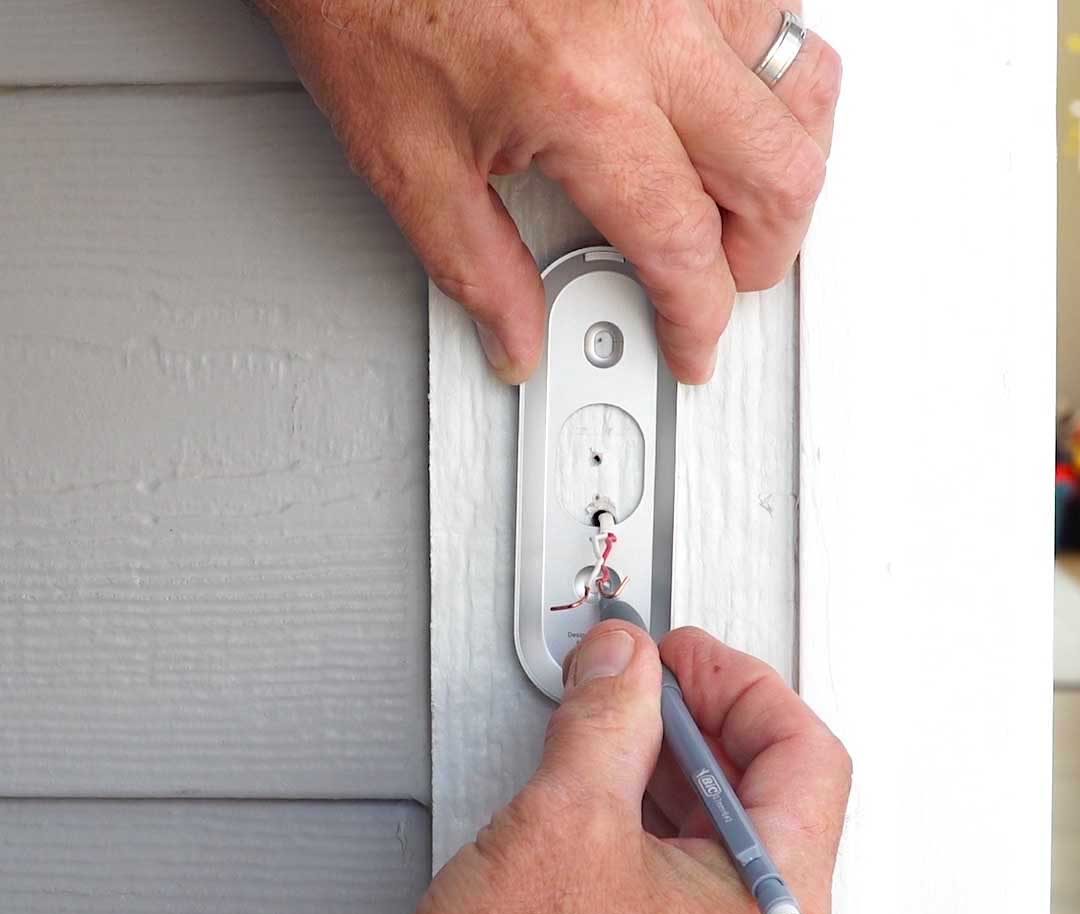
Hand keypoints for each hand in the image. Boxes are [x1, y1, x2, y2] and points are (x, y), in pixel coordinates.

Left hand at [259, 0, 840, 383]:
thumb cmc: (364, 1)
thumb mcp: (407, 164)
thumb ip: (479, 271)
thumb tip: (516, 338)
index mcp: (584, 100)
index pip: (684, 245)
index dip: (698, 316)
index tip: (691, 341)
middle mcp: (652, 27)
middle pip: (781, 170)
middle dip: (765, 253)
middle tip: (726, 278)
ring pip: (803, 80)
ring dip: (782, 158)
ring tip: (734, 196)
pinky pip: (778, 7)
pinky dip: (769, 70)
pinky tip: (725, 99)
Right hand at [317, 621, 850, 913]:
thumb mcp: (564, 819)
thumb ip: (608, 715)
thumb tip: (624, 663)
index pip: (806, 757)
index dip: (742, 685)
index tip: (685, 658)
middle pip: (770, 800)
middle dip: (702, 724)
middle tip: (646, 681)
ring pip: (728, 845)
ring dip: (675, 775)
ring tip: (616, 733)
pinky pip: (695, 891)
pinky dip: (659, 830)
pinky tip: (609, 801)